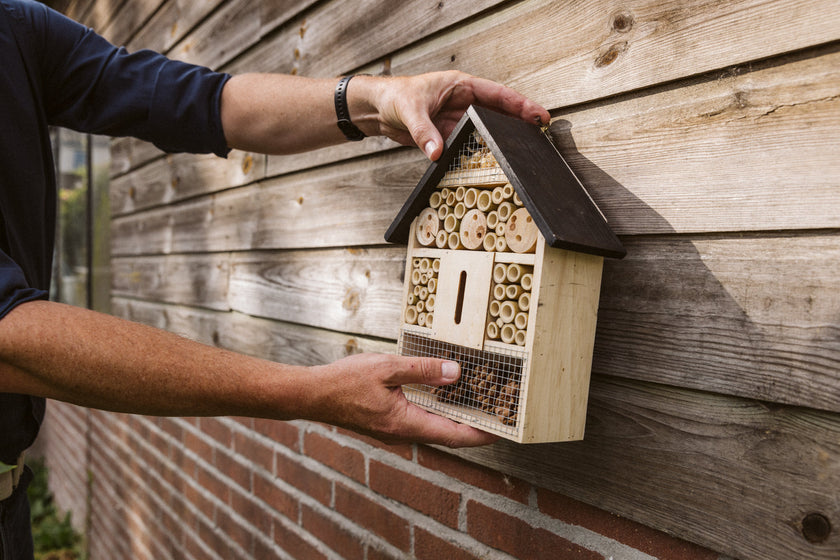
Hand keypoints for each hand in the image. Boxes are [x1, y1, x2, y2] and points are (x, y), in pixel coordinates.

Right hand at [306, 353, 498, 446]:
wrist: (314, 395)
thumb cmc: (345, 382)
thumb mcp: (387, 367)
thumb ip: (422, 370)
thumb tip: (455, 372)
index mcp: (407, 424)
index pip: (454, 435)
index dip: (482, 435)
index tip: (504, 430)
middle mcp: (404, 433)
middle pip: (449, 435)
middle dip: (475, 427)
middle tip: (499, 414)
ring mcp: (396, 430)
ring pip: (435, 429)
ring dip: (457, 419)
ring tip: (480, 404)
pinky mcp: (389, 423)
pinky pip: (422, 422)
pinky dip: (439, 412)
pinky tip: (445, 397)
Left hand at [366, 71, 550, 159]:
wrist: (376, 109)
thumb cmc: (393, 97)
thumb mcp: (410, 111)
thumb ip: (424, 132)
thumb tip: (437, 152)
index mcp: (460, 86)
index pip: (497, 95)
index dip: (520, 105)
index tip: (539, 115)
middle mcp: (463, 102)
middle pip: (498, 113)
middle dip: (519, 123)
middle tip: (540, 136)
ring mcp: (457, 120)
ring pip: (486, 130)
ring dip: (502, 139)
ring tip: (523, 151)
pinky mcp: (448, 136)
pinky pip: (469, 145)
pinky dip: (481, 153)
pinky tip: (492, 163)